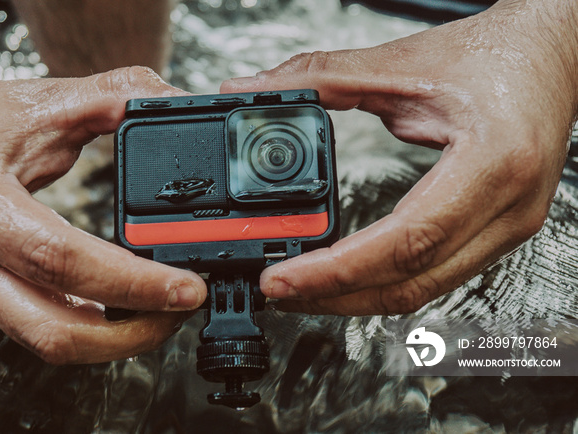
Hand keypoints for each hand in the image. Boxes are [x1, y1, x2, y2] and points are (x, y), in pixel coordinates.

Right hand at [0, 67, 205, 362]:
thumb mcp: (49, 99)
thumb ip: (115, 97)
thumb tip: (178, 105)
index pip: (60, 260)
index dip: (131, 282)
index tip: (189, 288)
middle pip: (55, 328)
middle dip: (133, 332)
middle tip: (186, 308)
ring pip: (51, 342)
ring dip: (118, 340)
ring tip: (169, 312)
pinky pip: (47, 329)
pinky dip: (96, 331)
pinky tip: (133, 311)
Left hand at [221, 1, 577, 314]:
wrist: (554, 51)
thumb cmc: (496, 55)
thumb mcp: (401, 64)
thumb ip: (321, 76)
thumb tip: (254, 88)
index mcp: (492, 163)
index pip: (405, 240)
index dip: (337, 269)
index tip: (283, 278)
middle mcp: (508, 209)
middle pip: (410, 281)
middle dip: (336, 295)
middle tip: (277, 289)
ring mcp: (509, 227)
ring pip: (423, 288)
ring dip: (358, 296)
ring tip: (302, 288)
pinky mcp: (498, 231)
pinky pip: (436, 273)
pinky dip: (386, 281)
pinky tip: (348, 275)